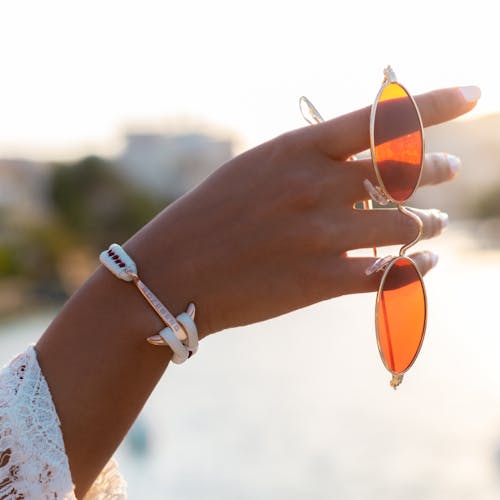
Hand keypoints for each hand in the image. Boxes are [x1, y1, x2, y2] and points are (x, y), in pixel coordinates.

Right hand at [126, 86, 478, 336]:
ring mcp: (321, 237)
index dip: (434, 104)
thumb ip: (309, 165)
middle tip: (451, 170)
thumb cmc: (210, 216)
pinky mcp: (320, 282)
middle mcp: (317, 189)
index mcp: (297, 152)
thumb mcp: (257, 171)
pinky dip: (415, 268)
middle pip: (403, 174)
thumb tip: (359, 169)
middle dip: (436, 171)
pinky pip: (389, 274)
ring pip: (405, 227)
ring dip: (429, 224)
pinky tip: (425, 263)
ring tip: (436, 223)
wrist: (174, 272)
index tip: (473, 95)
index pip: (380, 118)